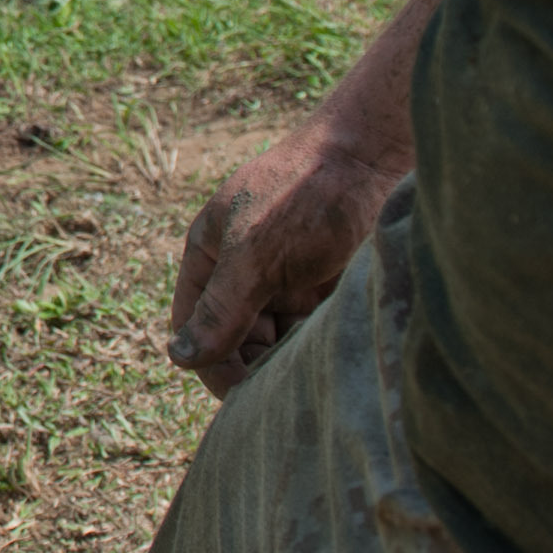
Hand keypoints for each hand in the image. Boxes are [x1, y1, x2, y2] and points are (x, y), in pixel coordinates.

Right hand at [167, 111, 407, 395]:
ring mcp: (282, 279)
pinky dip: (311, 347)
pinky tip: (328, 352)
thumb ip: (221, 308)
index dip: (211, 362)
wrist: (373, 157)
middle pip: (233, 339)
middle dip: (251, 365)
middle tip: (283, 389)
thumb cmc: (305, 196)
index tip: (242, 396)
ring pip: (273, 340)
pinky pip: (306, 332)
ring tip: (309, 369)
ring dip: (284, 360)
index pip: (194, 327)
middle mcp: (242, 271)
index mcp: (210, 256)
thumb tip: (180, 358)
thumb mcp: (256, 255)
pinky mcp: (322, 286)